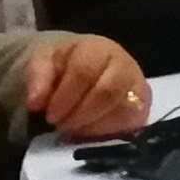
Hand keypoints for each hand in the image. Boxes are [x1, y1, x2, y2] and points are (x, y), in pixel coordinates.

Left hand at [25, 33, 149, 136]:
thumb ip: (38, 78)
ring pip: (122, 111)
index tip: (49, 114)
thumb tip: (35, 103)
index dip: (65, 97)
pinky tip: (90, 132)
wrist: (89, 67)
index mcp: (99, 48)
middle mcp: (125, 64)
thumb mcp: (45, 62)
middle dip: (80, 114)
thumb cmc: (67, 65)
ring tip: (74, 128)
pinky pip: (131, 125)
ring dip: (93, 126)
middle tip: (61, 124)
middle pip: (107, 92)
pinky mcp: (144, 109)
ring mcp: (139, 87)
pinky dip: (106, 132)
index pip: (84, 72)